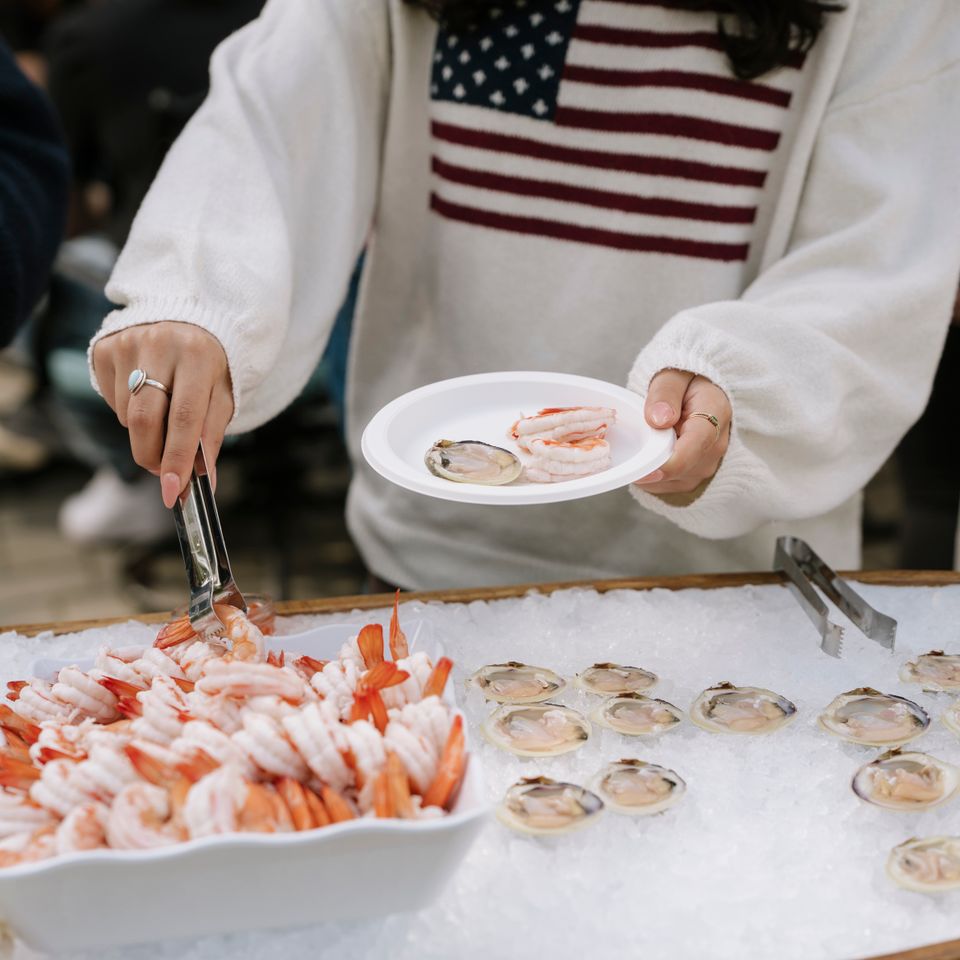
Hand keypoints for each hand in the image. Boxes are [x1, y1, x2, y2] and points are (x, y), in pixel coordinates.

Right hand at [92, 321, 233, 507]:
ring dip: (145, 432)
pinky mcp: (103, 348)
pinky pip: (111, 400)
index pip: (184, 417)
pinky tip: (146, 393)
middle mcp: (159, 344)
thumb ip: (212, 436)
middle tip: (164, 473)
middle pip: (144, 420)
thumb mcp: (222, 394)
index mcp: (197, 355)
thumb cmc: (209, 364)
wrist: (183, 317)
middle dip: (153, 457)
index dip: (177, 458)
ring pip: (127, 415)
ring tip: (164, 413)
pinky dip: (128, 410)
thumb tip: (203, 480)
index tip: (174, 490)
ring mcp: (126, 343)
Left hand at [634, 369, 730, 495]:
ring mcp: (707, 465)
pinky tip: (648, 454)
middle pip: (681, 467)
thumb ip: (665, 394)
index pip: (696, 444)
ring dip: (649, 468)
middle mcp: (716, 445)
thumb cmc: (684, 383)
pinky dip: (649, 475)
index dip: (669, 462)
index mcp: (716, 413)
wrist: (697, 394)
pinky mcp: (693, 477)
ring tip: (647, 441)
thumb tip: (658, 420)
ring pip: (670, 480)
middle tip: (636, 439)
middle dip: (651, 461)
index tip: (644, 469)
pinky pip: (665, 485)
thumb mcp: (672, 376)